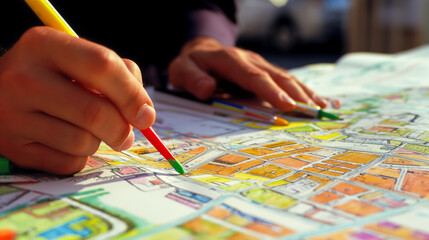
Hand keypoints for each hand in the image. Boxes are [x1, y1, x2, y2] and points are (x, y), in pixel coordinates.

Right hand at [0, 27, 154, 174]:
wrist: (0, 93)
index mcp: (44, 44)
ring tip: (89, 132)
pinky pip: (67, 164)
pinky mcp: (11, 147)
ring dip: (98, 143)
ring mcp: (11, 114)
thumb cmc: (53, 75)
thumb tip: (144, 112)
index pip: (103, 66)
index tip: (146, 115)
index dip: (133, 94)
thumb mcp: (79, 59)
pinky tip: (68, 142)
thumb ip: (119, 75)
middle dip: (121, 129)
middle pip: (95, 112)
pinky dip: (79, 158)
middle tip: (126, 134)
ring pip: (82, 143)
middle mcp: (22, 77)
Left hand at [168, 37, 327, 110]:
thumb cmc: (190, 65)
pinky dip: (302, 89)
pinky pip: (284, 78)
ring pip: (285, 76)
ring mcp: (258, 63)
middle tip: (312, 111)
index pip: (252, 76)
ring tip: (321, 107)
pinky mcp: (263, 69)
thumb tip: (208, 90)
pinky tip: (316, 99)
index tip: (286, 104)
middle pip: (275, 75)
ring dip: (303, 91)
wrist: (200, 51)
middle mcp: (248, 60)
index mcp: (229, 60)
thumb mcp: (181, 70)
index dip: (270, 90)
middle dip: (295, 93)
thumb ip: (192, 79)